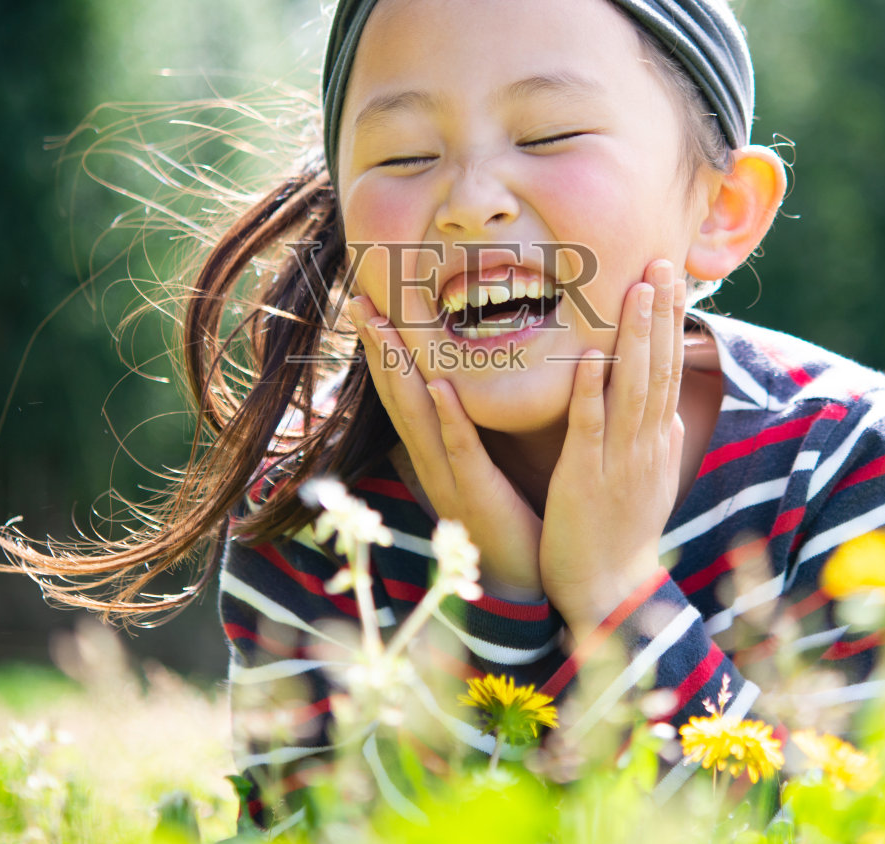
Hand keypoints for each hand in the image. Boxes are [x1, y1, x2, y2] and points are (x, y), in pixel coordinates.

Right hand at [347, 294, 543, 596]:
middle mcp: (432, 461)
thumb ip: (469, 431)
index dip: (385, 349)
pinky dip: (450, 417)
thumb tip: (462, 388)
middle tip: (361, 299)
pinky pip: (462, 450)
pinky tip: (441, 384)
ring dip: (400, 369)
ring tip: (384, 326)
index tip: (371, 303)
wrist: (523, 585)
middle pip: (397, 395)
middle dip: (379, 346)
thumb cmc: (510, 522)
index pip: (403, 391)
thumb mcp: (482, 468)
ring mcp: (450, 478)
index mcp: (435, 452)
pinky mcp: (478, 495)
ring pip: (417, 415)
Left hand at [539, 259, 686, 631]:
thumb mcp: (650, 484)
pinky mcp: (585, 478)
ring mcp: (618, 459)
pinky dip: (591, 389)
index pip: (670, 368)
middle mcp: (645, 442)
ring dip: (635, 336)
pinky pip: (589, 427)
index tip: (671, 277)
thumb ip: (661, 446)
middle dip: (661, 312)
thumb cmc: (624, 536)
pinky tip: (589, 354)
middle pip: (659, 366)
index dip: (672, 321)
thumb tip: (674, 415)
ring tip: (636, 288)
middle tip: (662, 261)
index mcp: (657, 440)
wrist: (611, 591)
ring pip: (632, 387)